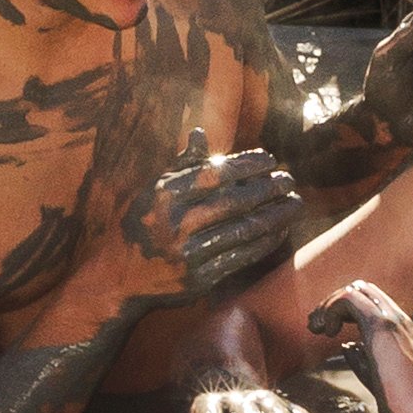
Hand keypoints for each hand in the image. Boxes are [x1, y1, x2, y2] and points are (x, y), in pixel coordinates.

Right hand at [126, 130, 303, 299]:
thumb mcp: (151, 192)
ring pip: (244, 230)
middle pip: (235, 201)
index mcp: (164, 194)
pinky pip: (241, 256)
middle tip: (289, 180)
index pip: (215, 173)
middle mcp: (176, 222)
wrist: (117, 278)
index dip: (247, 164)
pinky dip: (265, 242)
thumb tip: (201, 133)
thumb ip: (180, 166)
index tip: (270, 159)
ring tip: (295, 204)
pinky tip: (279, 231)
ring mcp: (188, 253)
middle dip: (268, 189)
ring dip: (275, 216)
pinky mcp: (198, 278)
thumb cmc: (138, 227)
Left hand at [310, 281, 412, 412]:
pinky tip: (327, 332)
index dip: (343, 311)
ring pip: (354, 289)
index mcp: (401, 332)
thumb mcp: (378, 378)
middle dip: (333, 303)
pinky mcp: (382, 325)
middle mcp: (399, 320)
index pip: (371, 303)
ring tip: (316, 328)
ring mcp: (393, 320)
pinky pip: (349, 298)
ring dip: (328, 305)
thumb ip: (363, 360)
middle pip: (361, 290)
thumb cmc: (405, 406)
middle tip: (316, 326)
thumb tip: (347, 347)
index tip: (325, 332)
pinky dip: (330, 309)